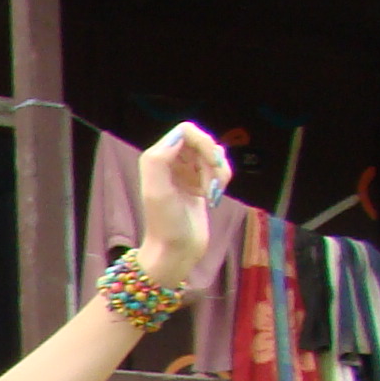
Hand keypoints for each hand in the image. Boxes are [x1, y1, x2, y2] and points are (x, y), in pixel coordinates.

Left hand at [129, 123, 230, 291]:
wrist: (176, 250)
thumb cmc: (165, 223)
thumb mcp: (157, 192)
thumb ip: (160, 160)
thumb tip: (180, 135)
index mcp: (157, 158)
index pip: (186, 130)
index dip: (203, 141)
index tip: (211, 162)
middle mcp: (171, 161)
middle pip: (203, 141)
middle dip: (213, 160)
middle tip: (212, 185)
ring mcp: (186, 172)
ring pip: (214, 154)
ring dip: (219, 171)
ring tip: (212, 194)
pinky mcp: (200, 182)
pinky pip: (219, 168)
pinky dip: (222, 179)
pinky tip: (213, 197)